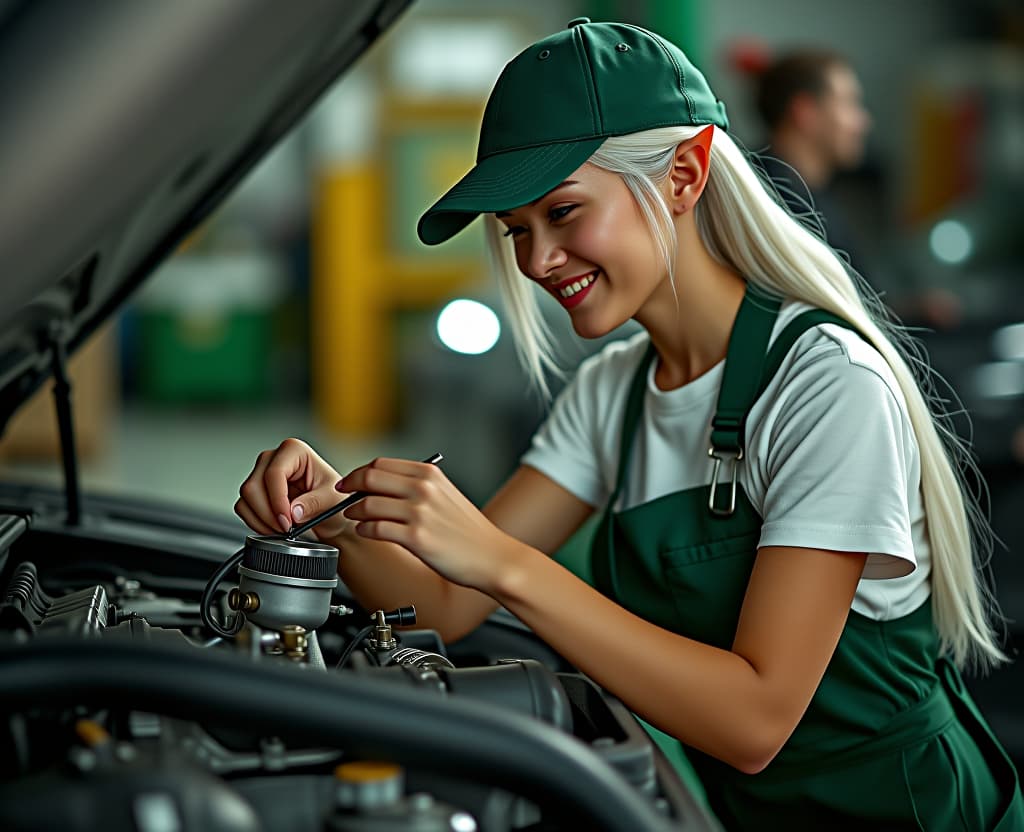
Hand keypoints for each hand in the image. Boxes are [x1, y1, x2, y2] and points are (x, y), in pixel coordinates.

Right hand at [235, 438, 346, 539]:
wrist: (330, 515)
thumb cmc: (333, 500)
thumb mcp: (332, 500)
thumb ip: (314, 503)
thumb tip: (294, 510)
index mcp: (294, 451)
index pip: (274, 473)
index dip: (278, 500)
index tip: (288, 521)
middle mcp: (274, 458)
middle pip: (254, 486)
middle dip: (269, 513)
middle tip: (287, 528)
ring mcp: (261, 473)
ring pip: (246, 498)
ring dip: (263, 520)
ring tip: (284, 529)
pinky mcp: (254, 490)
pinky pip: (243, 508)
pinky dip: (256, 523)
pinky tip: (274, 527)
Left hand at [337, 457, 515, 591]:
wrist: (491, 556)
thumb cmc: (470, 531)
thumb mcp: (446, 495)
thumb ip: (418, 486)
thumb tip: (382, 486)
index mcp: (430, 474)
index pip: (382, 464)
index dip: (359, 472)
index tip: (351, 481)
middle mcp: (424, 489)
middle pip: (370, 477)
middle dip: (349, 486)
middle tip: (342, 495)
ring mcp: (419, 512)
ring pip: (368, 504)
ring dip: (353, 511)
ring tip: (352, 517)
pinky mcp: (416, 537)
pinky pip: (376, 528)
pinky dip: (364, 530)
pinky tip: (365, 532)